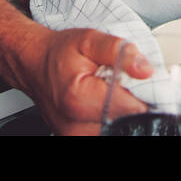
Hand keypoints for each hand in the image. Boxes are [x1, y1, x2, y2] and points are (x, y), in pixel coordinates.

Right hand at [21, 29, 151, 134]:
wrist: (34, 63)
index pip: (132, 108)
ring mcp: (75, 137)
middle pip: (127, 122)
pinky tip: (102, 104)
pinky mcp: (76, 140)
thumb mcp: (90, 40)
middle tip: (121, 84)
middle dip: (131, 104)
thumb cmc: (59, 52)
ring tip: (108, 93)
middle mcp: (75, 125)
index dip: (143, 93)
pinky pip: (106, 132)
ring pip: (118, 130)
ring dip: (121, 113)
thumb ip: (120, 52)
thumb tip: (145, 70)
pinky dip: (111, 120)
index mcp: (79, 99)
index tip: (138, 80)